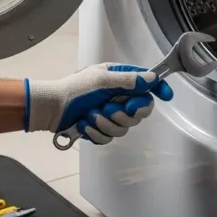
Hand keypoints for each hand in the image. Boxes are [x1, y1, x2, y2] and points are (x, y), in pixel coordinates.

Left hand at [24, 63, 173, 143]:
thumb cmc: (73, 90)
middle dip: (124, 113)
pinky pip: (110, 138)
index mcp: (118, 79)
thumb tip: (151, 78)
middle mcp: (116, 96)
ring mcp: (109, 114)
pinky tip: (85, 125)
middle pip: (139, 110)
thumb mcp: (101, 80)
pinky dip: (97, 132)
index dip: (158, 89)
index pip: (146, 84)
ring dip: (106, 123)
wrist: (50, 109)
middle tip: (110, 109)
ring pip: (125, 127)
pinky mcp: (100, 129)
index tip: (166, 96)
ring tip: (90, 115)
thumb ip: (127, 80)